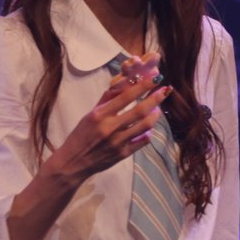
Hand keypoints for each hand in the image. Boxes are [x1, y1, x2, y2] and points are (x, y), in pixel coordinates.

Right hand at [46, 53, 170, 189]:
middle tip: (166, 90)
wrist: (73, 162)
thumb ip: (107, 101)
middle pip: (140, 110)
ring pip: (145, 126)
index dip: (143, 86)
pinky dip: (148, 132)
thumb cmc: (80, 135)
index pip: (126, 96)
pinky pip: (142, 141)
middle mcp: (110, 128)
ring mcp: (118, 142)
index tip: (155, 77)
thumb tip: (123, 84)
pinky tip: (149, 127)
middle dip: (156, 98)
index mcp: (100, 115)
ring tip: (158, 109)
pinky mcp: (123, 154)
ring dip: (155, 115)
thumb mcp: (89, 115)